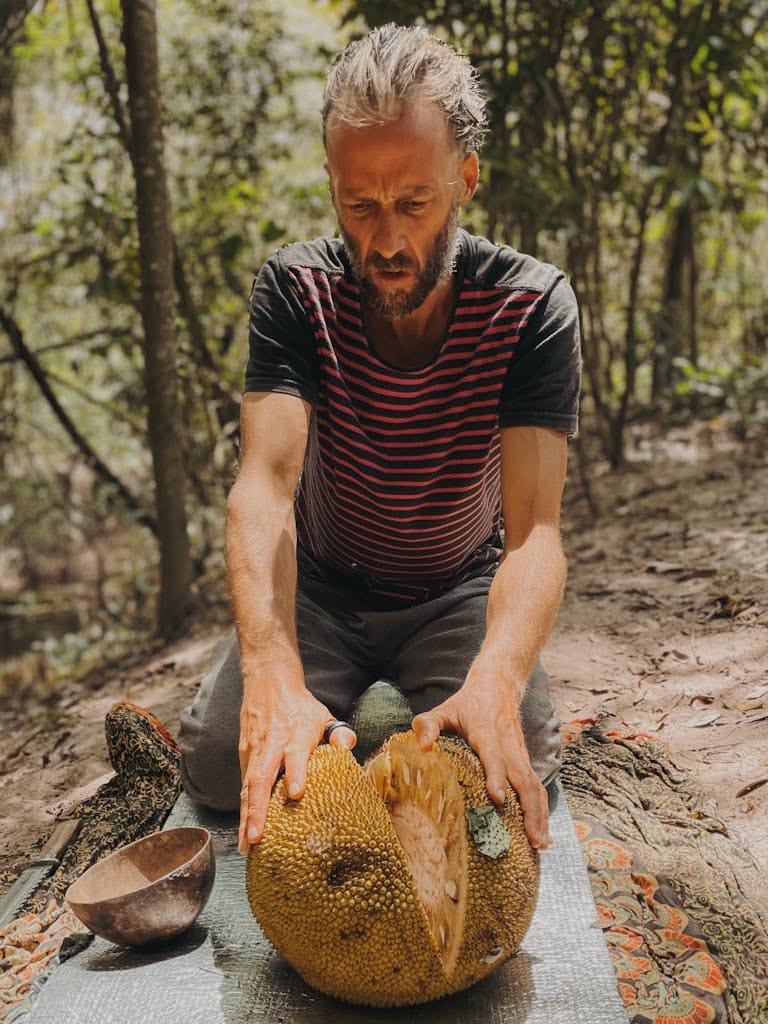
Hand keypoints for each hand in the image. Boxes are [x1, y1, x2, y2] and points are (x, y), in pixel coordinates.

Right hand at [237, 685, 355, 854]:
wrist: (268, 683)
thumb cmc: (300, 706)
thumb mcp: (323, 714)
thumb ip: (338, 732)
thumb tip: (346, 747)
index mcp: (295, 733)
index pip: (294, 753)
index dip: (295, 772)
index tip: (296, 793)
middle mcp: (271, 744)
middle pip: (262, 777)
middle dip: (258, 809)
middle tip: (258, 837)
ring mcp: (254, 751)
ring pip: (248, 786)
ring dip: (246, 816)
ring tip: (246, 846)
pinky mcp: (244, 756)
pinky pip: (243, 785)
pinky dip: (243, 809)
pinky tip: (245, 832)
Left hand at [411, 679, 550, 850]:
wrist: (497, 685)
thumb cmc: (466, 704)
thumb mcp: (444, 709)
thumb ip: (429, 725)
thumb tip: (421, 747)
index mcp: (488, 734)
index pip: (494, 757)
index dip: (497, 777)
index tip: (498, 799)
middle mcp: (509, 747)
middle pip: (524, 780)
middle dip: (530, 810)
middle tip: (531, 840)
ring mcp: (520, 754)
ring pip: (535, 786)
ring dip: (540, 815)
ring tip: (541, 844)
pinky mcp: (525, 761)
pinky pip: (536, 786)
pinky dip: (541, 809)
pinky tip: (542, 833)